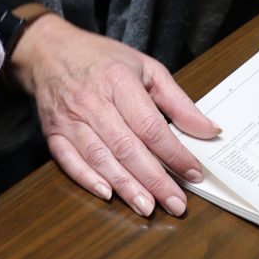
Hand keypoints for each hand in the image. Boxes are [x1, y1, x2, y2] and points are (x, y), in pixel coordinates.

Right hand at [13, 14, 219, 216]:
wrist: (49, 52)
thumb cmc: (102, 59)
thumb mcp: (146, 68)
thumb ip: (178, 102)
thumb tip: (209, 130)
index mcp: (119, 82)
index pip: (151, 126)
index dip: (174, 153)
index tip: (193, 173)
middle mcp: (93, 102)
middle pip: (127, 148)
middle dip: (155, 180)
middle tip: (176, 204)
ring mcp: (70, 120)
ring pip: (100, 159)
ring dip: (126, 186)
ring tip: (148, 207)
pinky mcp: (54, 133)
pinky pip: (69, 161)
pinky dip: (87, 179)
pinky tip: (108, 195)